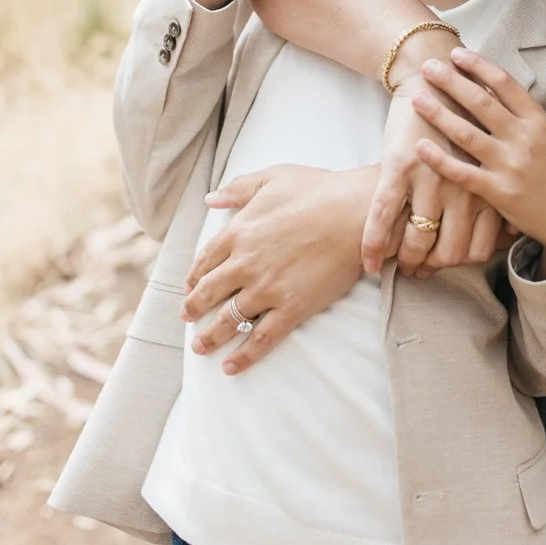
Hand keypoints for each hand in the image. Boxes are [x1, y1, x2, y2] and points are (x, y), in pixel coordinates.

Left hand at [180, 164, 383, 372]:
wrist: (357, 212)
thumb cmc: (319, 190)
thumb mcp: (273, 177)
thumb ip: (239, 188)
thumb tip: (210, 200)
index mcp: (238, 232)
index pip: (205, 261)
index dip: (195, 277)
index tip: (190, 286)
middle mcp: (245, 263)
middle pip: (209, 293)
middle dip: (194, 308)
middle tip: (187, 318)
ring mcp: (267, 289)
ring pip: (229, 320)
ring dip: (210, 337)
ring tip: (200, 347)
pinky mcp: (292, 308)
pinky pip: (261, 339)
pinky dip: (243, 356)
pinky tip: (230, 367)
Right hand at [362, 74, 505, 277]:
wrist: (432, 76)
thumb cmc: (462, 120)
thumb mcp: (488, 158)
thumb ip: (495, 195)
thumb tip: (507, 238)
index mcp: (489, 185)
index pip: (479, 248)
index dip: (460, 263)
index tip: (446, 267)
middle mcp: (465, 186)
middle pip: (449, 250)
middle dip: (431, 267)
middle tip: (419, 272)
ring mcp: (431, 177)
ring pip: (417, 238)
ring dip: (404, 259)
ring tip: (395, 267)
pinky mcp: (400, 166)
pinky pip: (382, 216)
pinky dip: (372, 244)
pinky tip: (369, 264)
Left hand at [413, 47, 545, 275]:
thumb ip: (523, 117)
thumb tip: (491, 92)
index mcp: (539, 121)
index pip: (505, 84)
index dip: (478, 65)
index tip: (457, 53)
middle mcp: (525, 138)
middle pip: (481, 102)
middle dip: (451, 82)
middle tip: (428, 67)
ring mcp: (512, 165)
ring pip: (467, 134)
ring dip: (439, 113)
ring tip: (417, 97)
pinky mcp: (500, 193)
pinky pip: (464, 173)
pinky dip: (440, 160)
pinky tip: (420, 146)